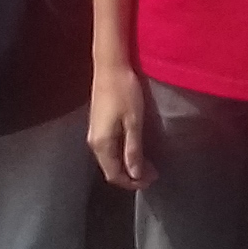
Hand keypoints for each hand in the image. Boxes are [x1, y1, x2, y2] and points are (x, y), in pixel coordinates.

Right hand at [90, 64, 154, 189]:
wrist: (110, 66)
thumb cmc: (124, 92)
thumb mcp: (133, 121)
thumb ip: (133, 149)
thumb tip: (136, 174)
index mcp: (102, 144)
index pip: (114, 175)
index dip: (132, 182)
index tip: (151, 180)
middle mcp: (94, 143)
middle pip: (110, 169)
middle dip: (131, 176)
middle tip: (153, 174)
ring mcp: (94, 134)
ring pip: (110, 160)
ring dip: (128, 165)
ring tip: (148, 164)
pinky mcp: (98, 126)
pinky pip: (109, 150)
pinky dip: (123, 155)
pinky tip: (136, 150)